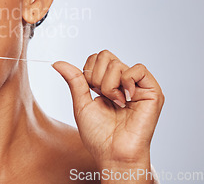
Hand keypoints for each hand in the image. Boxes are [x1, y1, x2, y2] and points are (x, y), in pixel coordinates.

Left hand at [52, 50, 163, 166]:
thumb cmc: (99, 135)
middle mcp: (124, 82)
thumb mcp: (81, 103)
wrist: (113, 154)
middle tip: (104, 99)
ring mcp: (138, 86)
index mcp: (109, 83)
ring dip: (109, 86)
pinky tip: (126, 99)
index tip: (92, 93)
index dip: (88, 73)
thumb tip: (57, 62)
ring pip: (117, 64)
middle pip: (105, 56)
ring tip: (116, 103)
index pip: (96, 58)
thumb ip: (74, 80)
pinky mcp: (152, 91)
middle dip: (97, 78)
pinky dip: (126, 82)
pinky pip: (138, 69)